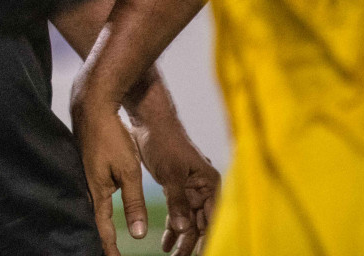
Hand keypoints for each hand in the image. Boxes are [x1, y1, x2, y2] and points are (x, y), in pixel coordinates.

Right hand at [73, 91, 148, 255]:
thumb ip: (134, 203)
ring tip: (109, 240)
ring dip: (101, 225)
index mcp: (97, 191)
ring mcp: (84, 176)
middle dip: (103, 241)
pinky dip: (99, 208)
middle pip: (94, 222)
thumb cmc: (112, 136)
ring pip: (92, 208)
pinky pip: (92, 194)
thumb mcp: (129, 171)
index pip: (103, 229)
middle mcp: (87, 187)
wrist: (92, 106)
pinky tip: (103, 209)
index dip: (111, 249)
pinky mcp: (86, 166)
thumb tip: (137, 234)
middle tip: (112, 254)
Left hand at [133, 112, 217, 255]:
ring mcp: (190, 189)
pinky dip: (173, 227)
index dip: (209, 238)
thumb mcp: (171, 173)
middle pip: (202, 222)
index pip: (213, 218)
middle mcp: (204, 188)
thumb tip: (184, 228)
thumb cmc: (165, 142)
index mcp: (210, 183)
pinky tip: (166, 243)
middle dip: (194, 243)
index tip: (203, 255)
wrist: (150, 122)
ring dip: (182, 238)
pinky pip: (177, 213)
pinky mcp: (176, 188)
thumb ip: (178, 202)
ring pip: (189, 220)